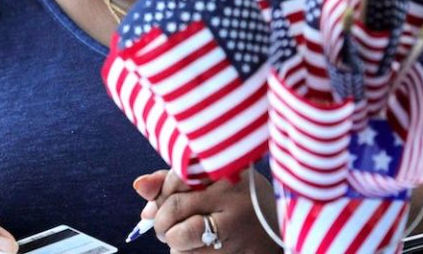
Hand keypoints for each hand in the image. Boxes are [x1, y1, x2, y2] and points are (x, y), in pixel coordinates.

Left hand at [133, 169, 280, 253]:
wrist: (283, 228)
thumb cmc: (241, 199)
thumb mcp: (214, 180)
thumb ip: (174, 180)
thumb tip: (139, 187)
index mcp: (226, 176)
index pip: (175, 182)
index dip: (161, 195)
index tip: (163, 201)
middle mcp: (233, 203)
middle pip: (173, 213)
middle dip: (160, 223)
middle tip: (165, 225)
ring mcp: (237, 235)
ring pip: (179, 245)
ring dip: (175, 245)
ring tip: (188, 237)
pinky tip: (201, 249)